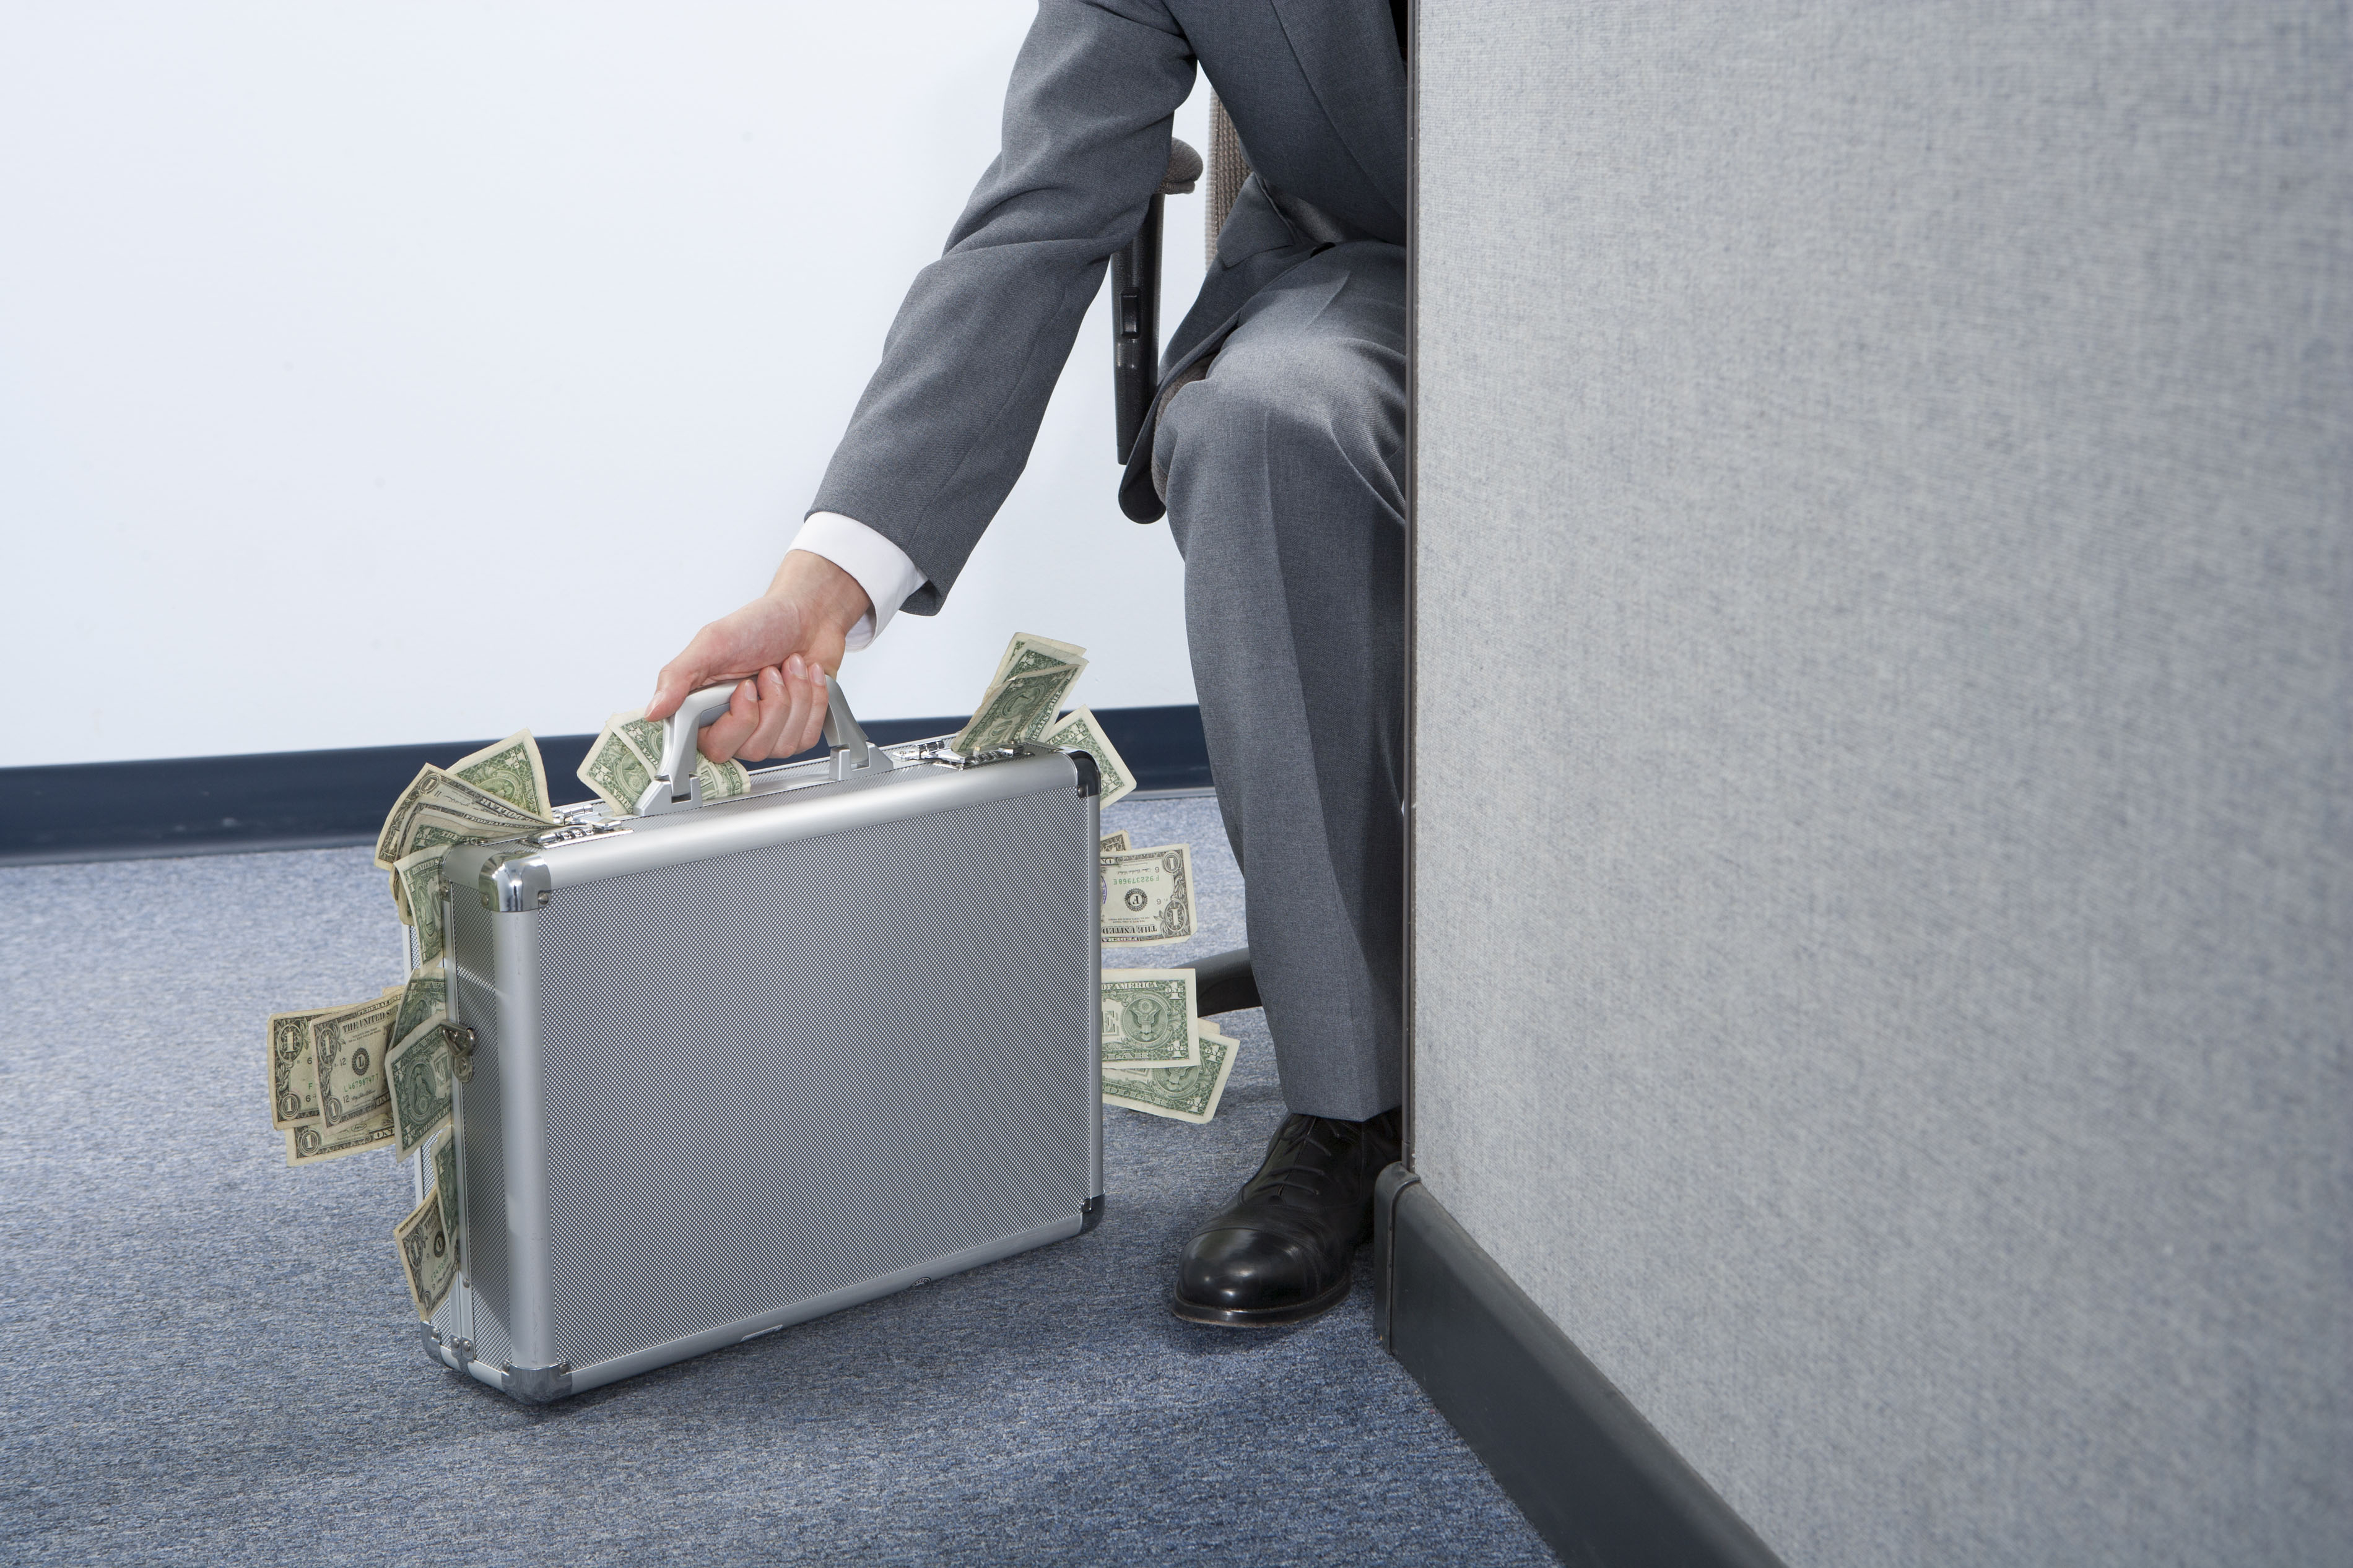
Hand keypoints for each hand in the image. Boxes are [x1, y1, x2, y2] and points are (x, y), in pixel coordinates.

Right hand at [646, 550, 873, 761]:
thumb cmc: (760, 624)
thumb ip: (679, 677)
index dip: (737, 721)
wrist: (806, 613)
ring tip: (788, 668)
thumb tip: (653, 711)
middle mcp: (736, 726)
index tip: (746, 687)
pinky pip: (807, 738)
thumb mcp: (713, 642)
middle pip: (752, 749)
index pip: (714, 748)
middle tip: (768, 672)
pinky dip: (814, 701)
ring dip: (795, 697)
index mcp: (706, 709)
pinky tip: (807, 677)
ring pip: (784, 746)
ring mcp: (768, 732)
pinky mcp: (797, 731)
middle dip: (771, 704)